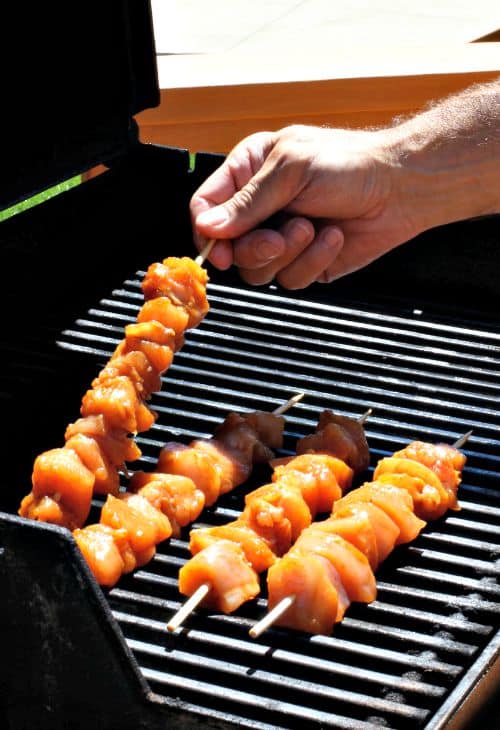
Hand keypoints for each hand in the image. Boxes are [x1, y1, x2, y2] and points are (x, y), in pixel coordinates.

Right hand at [190, 124, 417, 288]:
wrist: (401, 188)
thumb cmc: (349, 164)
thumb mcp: (291, 171)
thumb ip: (248, 202)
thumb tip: (208, 228)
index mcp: (248, 172)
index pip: (205, 207)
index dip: (208, 231)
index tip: (221, 247)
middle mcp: (260, 208)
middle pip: (229, 248)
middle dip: (255, 248)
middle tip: (279, 238)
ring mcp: (282, 238)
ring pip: (258, 270)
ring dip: (288, 253)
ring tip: (314, 228)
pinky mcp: (305, 263)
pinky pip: (291, 279)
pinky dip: (313, 261)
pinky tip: (334, 237)